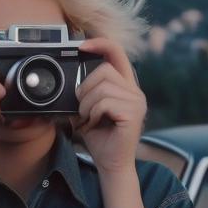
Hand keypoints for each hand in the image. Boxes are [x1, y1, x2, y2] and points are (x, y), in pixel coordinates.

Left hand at [73, 37, 146, 174]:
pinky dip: (93, 114)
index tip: (81, 45)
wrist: (111, 163)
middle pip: (104, 70)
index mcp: (126, 86)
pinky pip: (104, 103)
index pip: (117, 53)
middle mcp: (135, 91)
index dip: (100, 43)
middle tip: (83, 109)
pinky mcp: (133, 113)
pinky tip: (96, 124)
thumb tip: (71, 78)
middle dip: (85, 89)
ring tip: (89, 119)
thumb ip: (87, 91)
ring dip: (87, 104)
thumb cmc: (100, 138)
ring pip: (102, 87)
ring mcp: (136, 102)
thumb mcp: (89, 109)